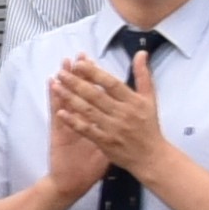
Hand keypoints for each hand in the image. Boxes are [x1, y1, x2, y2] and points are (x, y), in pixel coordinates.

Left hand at [48, 46, 164, 184]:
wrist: (152, 157)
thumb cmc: (149, 126)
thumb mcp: (150, 99)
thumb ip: (143, 75)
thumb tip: (141, 52)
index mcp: (133, 101)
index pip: (111, 83)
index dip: (94, 73)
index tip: (79, 63)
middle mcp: (123, 113)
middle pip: (96, 95)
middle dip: (76, 82)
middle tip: (61, 72)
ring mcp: (113, 129)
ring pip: (88, 111)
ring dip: (70, 98)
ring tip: (56, 86)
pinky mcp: (106, 143)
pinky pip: (87, 130)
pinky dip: (73, 121)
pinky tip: (60, 112)